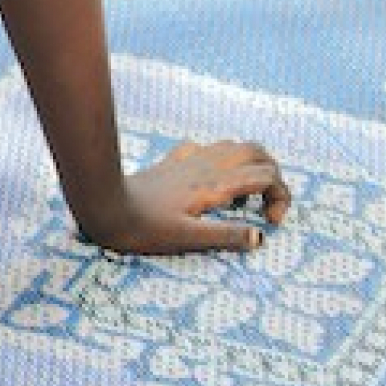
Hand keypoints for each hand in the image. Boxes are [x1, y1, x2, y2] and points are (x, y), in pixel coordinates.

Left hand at [81, 140, 291, 256]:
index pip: (266, 175)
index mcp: (215, 184)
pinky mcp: (173, 161)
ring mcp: (189, 159)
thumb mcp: (187, 239)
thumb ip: (225, 236)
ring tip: (243, 197)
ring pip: (233, 146)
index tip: (268, 224)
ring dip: (250, 166)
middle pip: (256, 151)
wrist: (105, 204)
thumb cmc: (144, 227)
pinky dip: (221, 160)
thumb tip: (260, 237)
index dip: (280, 197)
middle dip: (272, 174)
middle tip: (266, 205)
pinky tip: (211, 182)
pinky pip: (206, 149)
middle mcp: (206, 165)